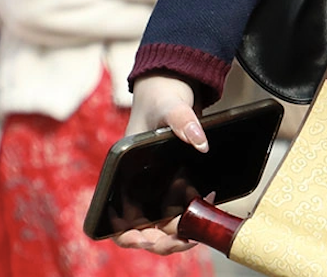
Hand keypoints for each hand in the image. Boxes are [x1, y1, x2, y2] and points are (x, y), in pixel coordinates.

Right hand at [113, 75, 204, 253]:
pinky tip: (210, 201)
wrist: (175, 84)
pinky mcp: (176, 179)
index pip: (117, 218)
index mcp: (124, 174)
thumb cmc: (162, 95)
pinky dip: (193, 212)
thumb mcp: (170, 105)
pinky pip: (181, 206)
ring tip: (199, 230)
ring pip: (164, 222)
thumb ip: (182, 120)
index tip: (148, 238)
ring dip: (179, 231)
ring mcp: (158, 184)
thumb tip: (200, 142)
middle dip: (162, 240)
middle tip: (185, 239)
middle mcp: (138, 184)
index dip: (129, 235)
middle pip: (144, 228)